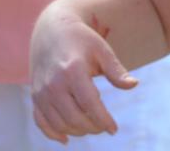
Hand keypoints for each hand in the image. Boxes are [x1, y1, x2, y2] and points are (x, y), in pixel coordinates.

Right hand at [30, 7, 137, 143]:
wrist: (51, 30)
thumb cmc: (81, 40)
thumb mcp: (101, 50)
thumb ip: (116, 70)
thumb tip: (134, 85)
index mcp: (72, 70)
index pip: (89, 104)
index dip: (103, 120)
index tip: (114, 129)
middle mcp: (53, 83)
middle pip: (75, 118)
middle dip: (93, 127)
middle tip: (103, 126)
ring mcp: (41, 91)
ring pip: (59, 124)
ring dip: (77, 131)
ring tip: (90, 126)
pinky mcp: (35, 96)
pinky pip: (41, 122)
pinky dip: (53, 133)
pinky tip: (66, 139)